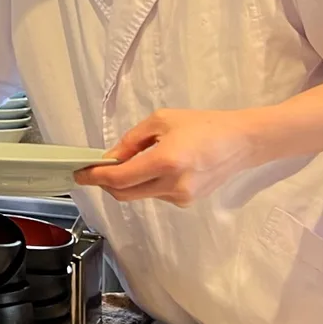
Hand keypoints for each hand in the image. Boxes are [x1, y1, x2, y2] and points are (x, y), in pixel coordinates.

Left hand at [73, 108, 260, 205]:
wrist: (242, 142)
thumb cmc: (204, 125)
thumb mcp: (161, 121)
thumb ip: (131, 141)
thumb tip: (110, 158)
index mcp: (166, 161)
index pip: (120, 178)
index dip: (96, 177)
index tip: (80, 174)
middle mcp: (173, 185)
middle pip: (124, 194)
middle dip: (106, 183)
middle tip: (96, 170)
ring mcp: (181, 197)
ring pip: (140, 194)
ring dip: (129, 181)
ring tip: (140, 158)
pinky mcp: (187, 202)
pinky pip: (156, 194)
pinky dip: (147, 183)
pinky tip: (160, 166)